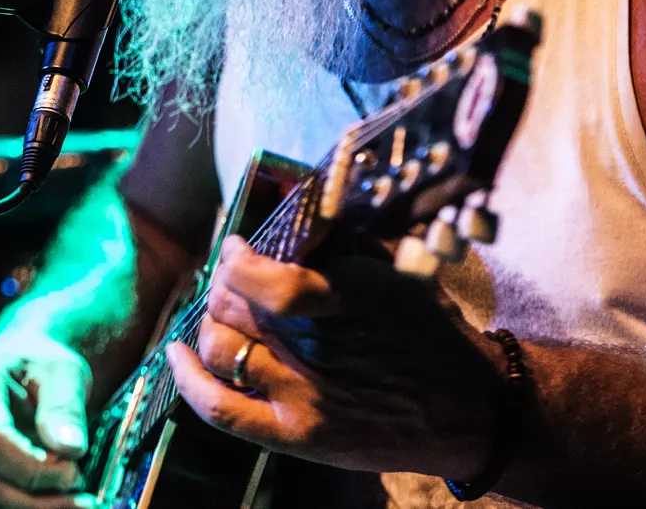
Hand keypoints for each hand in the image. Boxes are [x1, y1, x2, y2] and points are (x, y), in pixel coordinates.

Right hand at [0, 331, 96, 506]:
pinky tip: (46, 499)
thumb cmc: (38, 368)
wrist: (16, 370)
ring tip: (68, 497)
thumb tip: (70, 450)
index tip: (75, 472)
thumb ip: (65, 407)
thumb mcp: (63, 371)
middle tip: (82, 500)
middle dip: (37, 502)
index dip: (34, 469)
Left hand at [164, 235, 505, 478]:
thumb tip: (292, 209)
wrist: (468, 412)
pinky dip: (189, 381)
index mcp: (344, 302)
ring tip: (223, 313)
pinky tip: (176, 356)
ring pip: (221, 348)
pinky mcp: (297, 435)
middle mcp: (318, 351)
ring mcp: (304, 397)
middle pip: (233, 308)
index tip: (239, 247)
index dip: (238, 258)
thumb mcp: (398, 271)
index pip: (265, 280)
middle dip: (226, 286)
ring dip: (211, 323)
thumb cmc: (431, 333)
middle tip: (236, 280)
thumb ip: (343, 244)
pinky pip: (222, 410)